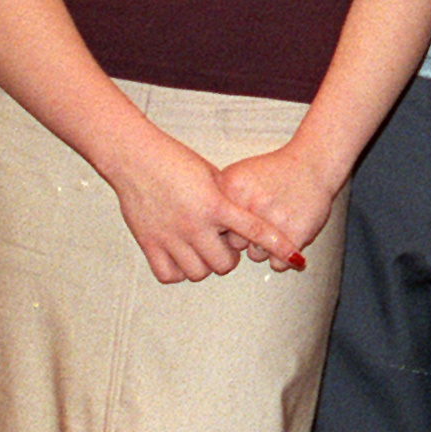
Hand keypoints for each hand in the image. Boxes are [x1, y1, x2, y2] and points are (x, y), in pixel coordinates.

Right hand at [102, 129, 295, 283]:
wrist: (135, 157)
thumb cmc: (175, 161)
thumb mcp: (212, 176)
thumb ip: (228, 200)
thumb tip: (243, 222)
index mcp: (215, 204)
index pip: (255, 232)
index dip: (278, 246)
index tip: (295, 258)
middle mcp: (194, 225)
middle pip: (225, 264)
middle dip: (229, 257)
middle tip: (224, 242)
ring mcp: (170, 237)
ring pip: (199, 273)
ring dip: (205, 264)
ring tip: (202, 247)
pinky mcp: (148, 243)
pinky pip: (169, 274)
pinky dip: (179, 271)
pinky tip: (182, 255)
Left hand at [217, 141, 340, 266]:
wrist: (313, 163)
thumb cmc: (274, 171)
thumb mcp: (239, 175)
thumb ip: (218, 199)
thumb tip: (200, 229)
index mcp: (230, 189)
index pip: (214, 227)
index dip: (227, 225)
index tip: (238, 216)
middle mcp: (249, 206)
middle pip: (233, 244)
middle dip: (245, 237)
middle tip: (261, 221)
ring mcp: (273, 222)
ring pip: (256, 256)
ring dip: (265, 247)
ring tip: (277, 224)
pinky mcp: (295, 236)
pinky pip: (277, 265)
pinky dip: (283, 256)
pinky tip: (288, 236)